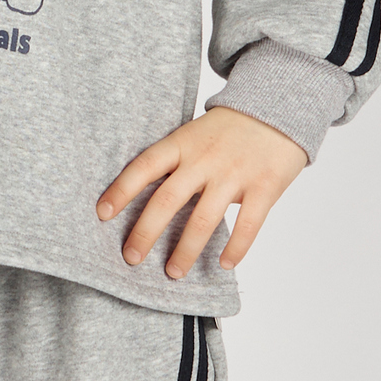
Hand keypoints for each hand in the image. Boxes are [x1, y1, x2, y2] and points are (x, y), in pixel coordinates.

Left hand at [96, 109, 308, 279]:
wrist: (279, 107)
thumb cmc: (229, 129)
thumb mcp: (194, 134)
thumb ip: (174, 162)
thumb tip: (143, 201)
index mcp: (183, 143)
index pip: (144, 167)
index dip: (121, 190)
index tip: (101, 214)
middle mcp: (205, 159)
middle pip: (167, 199)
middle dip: (146, 232)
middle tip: (131, 258)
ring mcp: (235, 173)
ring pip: (203, 219)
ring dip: (186, 250)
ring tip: (174, 272)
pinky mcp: (265, 186)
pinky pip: (247, 224)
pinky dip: (235, 248)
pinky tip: (224, 264)